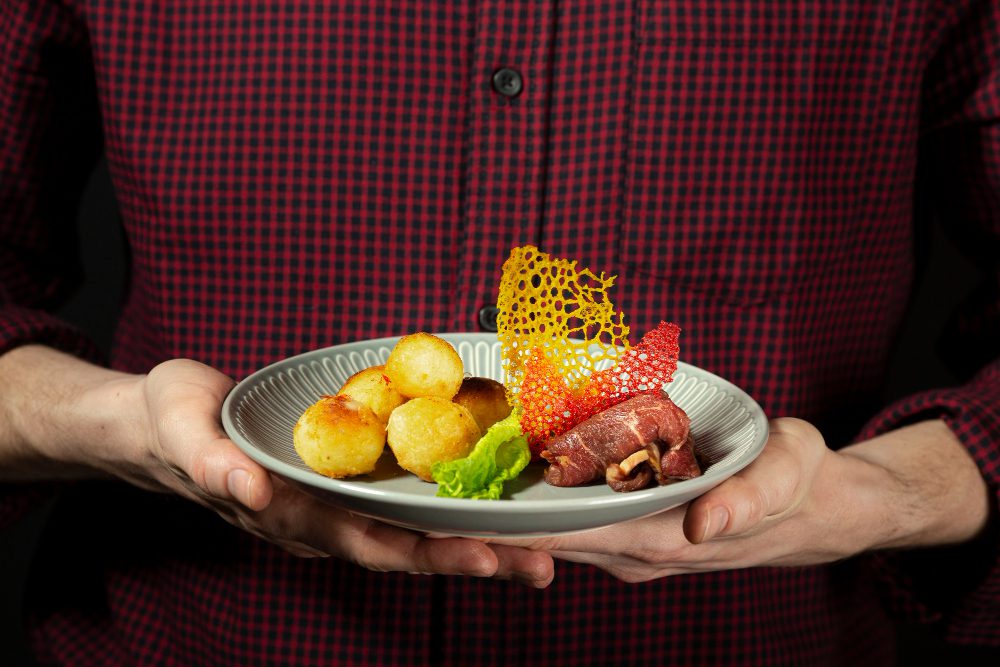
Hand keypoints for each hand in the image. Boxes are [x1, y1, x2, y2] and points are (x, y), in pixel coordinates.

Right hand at [0, 347, 553, 585]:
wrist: (165, 422)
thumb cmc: (173, 424)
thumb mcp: (184, 433)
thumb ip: (214, 466)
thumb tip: (252, 493)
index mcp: (293, 515)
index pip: (369, 544)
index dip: (426, 554)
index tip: (482, 558)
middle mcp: (326, 516)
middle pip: (409, 544)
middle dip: (474, 556)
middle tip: (542, 563)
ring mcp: (338, 499)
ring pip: (415, 524)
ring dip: (474, 537)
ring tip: (538, 545)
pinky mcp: (347, 473)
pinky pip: (403, 492)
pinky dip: (449, 498)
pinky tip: (491, 494)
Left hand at [492, 417, 987, 581]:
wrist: (814, 508)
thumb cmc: (799, 481)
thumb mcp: (786, 475)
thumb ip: (747, 498)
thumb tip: (704, 523)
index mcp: (668, 537)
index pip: (577, 534)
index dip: (519, 529)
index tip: (463, 520)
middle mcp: (640, 550)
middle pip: (553, 539)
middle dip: (493, 527)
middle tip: (430, 502)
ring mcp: (635, 546)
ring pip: (559, 535)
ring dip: (508, 521)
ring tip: (448, 495)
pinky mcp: (635, 532)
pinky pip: (578, 523)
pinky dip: (540, 510)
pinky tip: (505, 488)